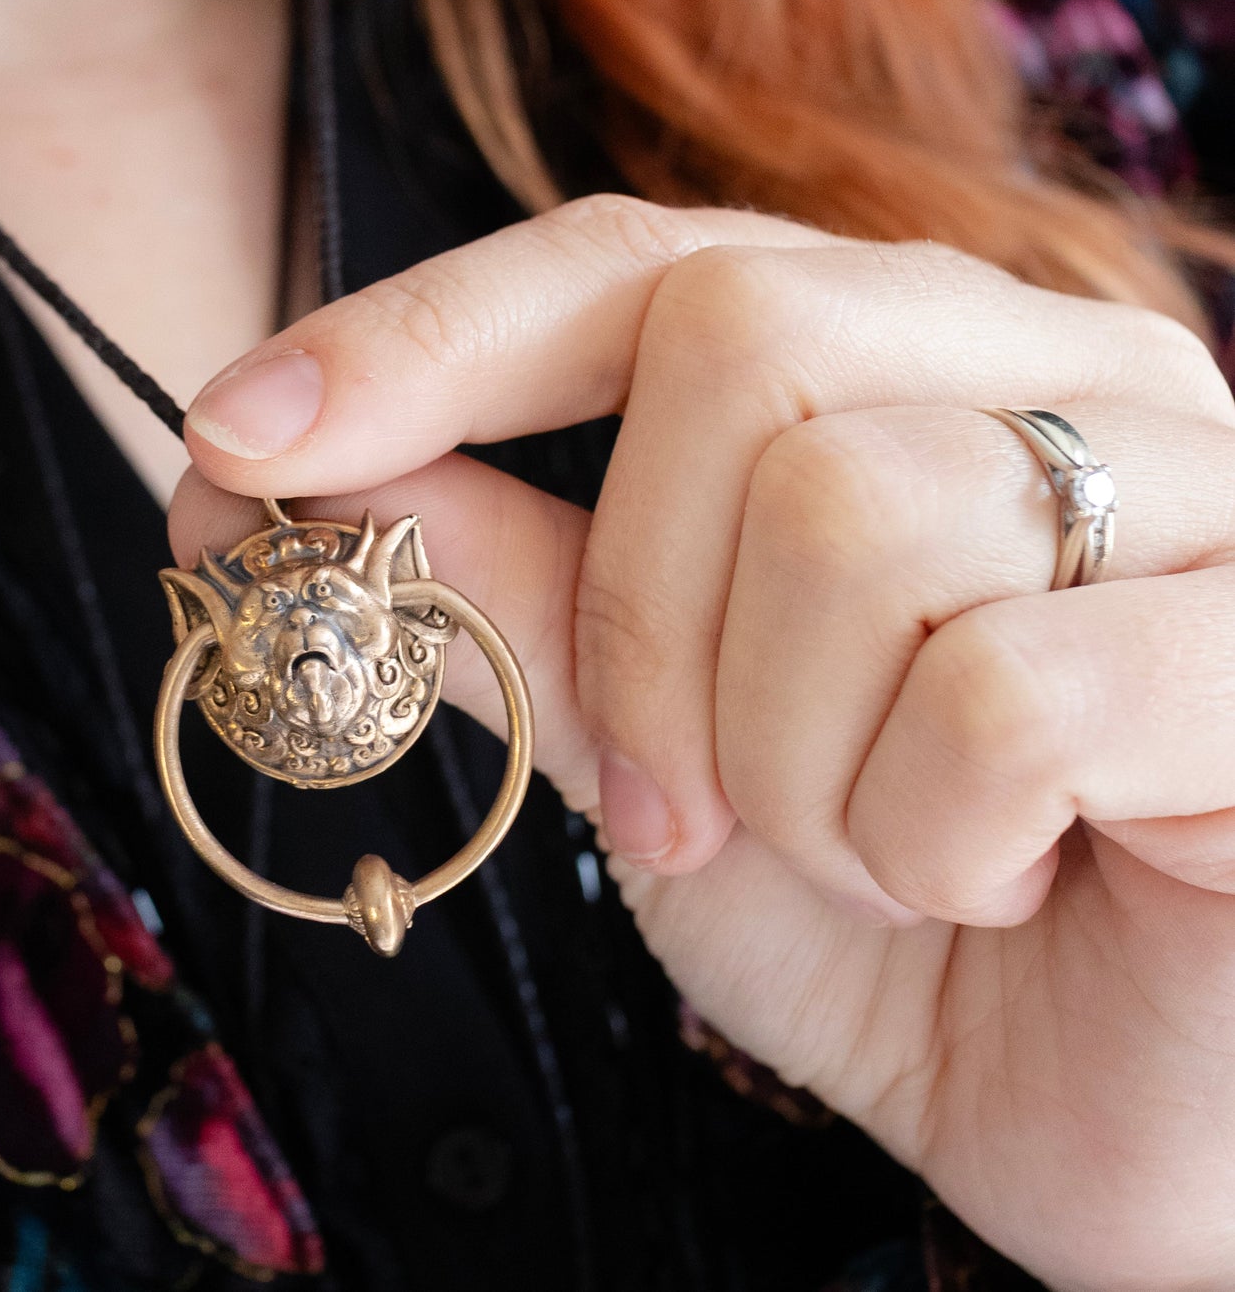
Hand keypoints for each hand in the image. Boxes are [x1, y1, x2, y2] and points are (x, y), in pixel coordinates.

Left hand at [170, 196, 1234, 1291]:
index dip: (421, 335)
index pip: (632, 259)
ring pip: (853, 514)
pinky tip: (995, 878)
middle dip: (634, 605)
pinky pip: (1002, 691)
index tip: (236, 436)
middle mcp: (1052, 363)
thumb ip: (500, 582)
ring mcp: (1199, 483)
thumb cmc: (892, 906)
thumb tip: (282, 470)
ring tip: (873, 848)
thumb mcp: (646, 742)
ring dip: (783, 755)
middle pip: (733, 337)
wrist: (1124, 1114)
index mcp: (901, 350)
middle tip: (662, 800)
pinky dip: (924, 836)